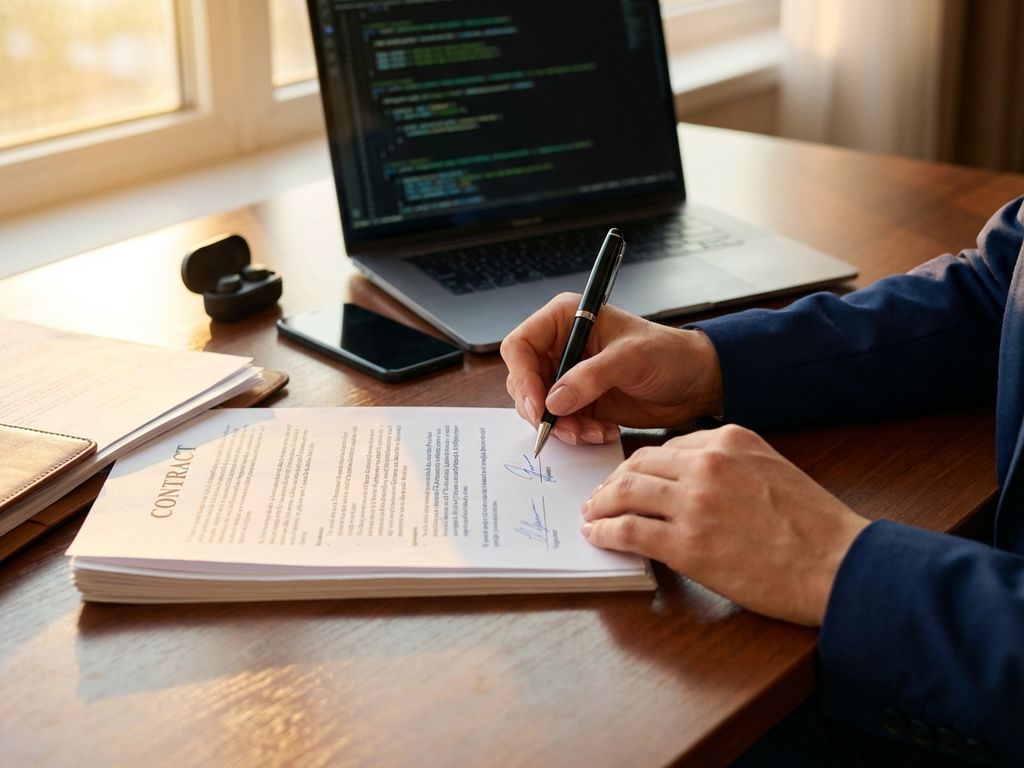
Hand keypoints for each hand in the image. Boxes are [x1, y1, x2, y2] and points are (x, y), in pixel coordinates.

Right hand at [500, 293, 723, 444]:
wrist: (694, 382)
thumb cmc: (668, 354)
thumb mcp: (630, 359)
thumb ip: (590, 378)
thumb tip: (552, 402)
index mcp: (565, 320)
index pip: (520, 345)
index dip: (523, 376)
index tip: (539, 405)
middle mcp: (561, 346)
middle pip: (523, 380)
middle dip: (541, 409)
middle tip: (566, 428)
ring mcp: (568, 376)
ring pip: (538, 406)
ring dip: (560, 426)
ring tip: (591, 432)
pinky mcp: (579, 401)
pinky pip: (560, 422)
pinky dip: (576, 433)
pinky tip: (603, 432)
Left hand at [581, 425, 869, 625]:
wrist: (838, 563)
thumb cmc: (814, 525)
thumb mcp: (772, 469)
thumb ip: (730, 464)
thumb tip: (690, 478)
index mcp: (729, 440)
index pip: (667, 446)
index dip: (640, 465)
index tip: (629, 477)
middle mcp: (707, 464)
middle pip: (639, 464)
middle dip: (613, 481)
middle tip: (599, 496)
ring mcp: (694, 503)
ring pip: (626, 493)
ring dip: (601, 504)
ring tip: (591, 515)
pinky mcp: (687, 544)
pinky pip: (629, 531)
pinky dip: (605, 532)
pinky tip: (596, 537)